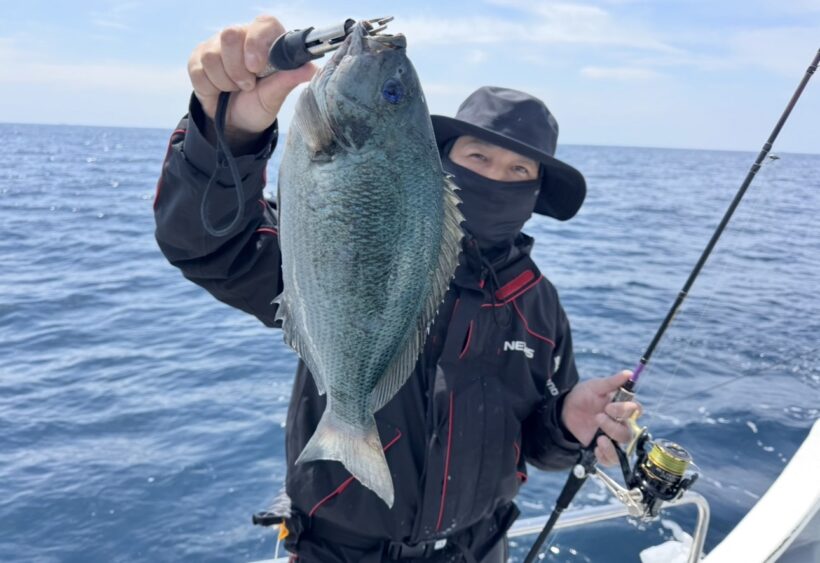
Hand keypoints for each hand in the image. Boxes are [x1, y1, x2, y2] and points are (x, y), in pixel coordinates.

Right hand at [187, 15, 315, 142]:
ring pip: (212, 55)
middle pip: (230, 35)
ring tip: (236, 89)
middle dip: (238, 69)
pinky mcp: (198, 58)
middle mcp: (241, 36)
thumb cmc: (260, 104)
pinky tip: (220, 91)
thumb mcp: (275, 96)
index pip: (263, 24)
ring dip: (226, 81)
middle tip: (248, 86)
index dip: (257, 43)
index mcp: (266, 40)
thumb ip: (288, 80)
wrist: (236, 123)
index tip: (257, 67)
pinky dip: (211, 87)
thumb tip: (311, 69)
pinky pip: (199, 69)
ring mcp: (217, 45)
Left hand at [560, 370, 640, 466]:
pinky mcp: (603, 448)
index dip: (626, 410)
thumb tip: (628, 373)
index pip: (635, 410)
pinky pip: (611, 459)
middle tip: (598, 417)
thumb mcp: (595, 386)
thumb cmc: (583, 396)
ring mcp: (612, 437)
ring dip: (612, 444)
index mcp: (622, 407)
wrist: (564, 410)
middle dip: (614, 427)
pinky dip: (605, 455)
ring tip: (599, 438)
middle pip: (629, 432)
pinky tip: (596, 446)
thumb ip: (611, 382)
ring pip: (623, 447)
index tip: (609, 407)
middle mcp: (621, 423)